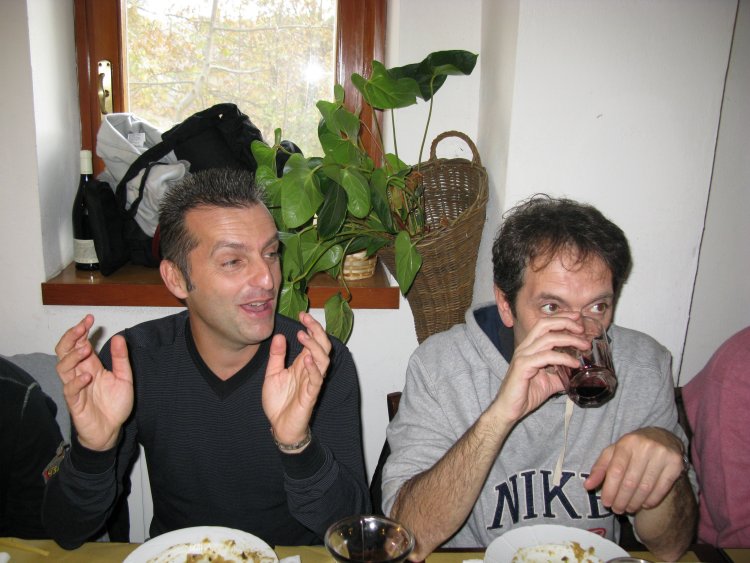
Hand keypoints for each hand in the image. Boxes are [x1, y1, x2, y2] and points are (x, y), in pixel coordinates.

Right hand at [55, 315, 133, 450]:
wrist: (112, 430)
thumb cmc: (114, 404)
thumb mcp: (124, 377)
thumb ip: (121, 358)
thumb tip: (119, 336)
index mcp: (90, 366)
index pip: (79, 343)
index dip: (81, 330)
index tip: (89, 318)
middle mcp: (80, 374)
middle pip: (64, 351)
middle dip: (71, 337)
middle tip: (81, 327)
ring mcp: (76, 388)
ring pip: (62, 368)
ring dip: (72, 356)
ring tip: (85, 349)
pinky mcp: (75, 403)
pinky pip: (69, 390)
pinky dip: (76, 381)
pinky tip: (87, 375)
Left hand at [262, 312, 331, 445]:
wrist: (279, 426)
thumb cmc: (279, 401)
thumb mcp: (272, 374)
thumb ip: (277, 356)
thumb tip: (280, 336)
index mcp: (303, 364)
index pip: (313, 341)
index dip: (310, 327)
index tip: (301, 314)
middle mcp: (310, 370)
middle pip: (323, 347)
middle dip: (317, 331)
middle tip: (306, 319)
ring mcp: (312, 382)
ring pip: (323, 360)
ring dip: (315, 346)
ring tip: (303, 335)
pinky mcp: (311, 395)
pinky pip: (316, 380)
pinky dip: (313, 368)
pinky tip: (306, 359)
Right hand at [491, 315, 588, 423]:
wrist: (509, 410)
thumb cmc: (525, 394)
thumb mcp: (549, 382)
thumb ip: (562, 374)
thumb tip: (579, 373)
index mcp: (529, 347)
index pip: (544, 324)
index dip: (561, 318)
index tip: (577, 318)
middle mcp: (525, 348)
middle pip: (544, 324)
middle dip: (565, 322)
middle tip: (582, 327)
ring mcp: (523, 356)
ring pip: (548, 339)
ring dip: (569, 339)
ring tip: (584, 345)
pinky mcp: (523, 366)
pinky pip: (546, 357)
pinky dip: (563, 358)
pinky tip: (574, 363)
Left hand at [584, 427, 685, 513]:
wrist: (662, 438)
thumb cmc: (632, 448)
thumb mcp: (613, 452)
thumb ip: (600, 468)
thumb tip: (587, 486)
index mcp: (627, 442)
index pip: (616, 471)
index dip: (610, 490)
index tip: (606, 503)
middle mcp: (645, 447)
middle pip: (630, 482)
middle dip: (621, 500)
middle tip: (617, 509)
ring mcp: (662, 455)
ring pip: (645, 488)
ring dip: (635, 503)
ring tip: (628, 509)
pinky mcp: (676, 464)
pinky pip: (662, 488)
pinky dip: (651, 500)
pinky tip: (644, 504)